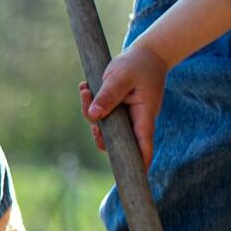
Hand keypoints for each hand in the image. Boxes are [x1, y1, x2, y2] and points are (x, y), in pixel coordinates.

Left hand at [81, 44, 169, 166]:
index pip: (143, 144)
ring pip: (105, 127)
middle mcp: (136, 120)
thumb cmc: (136, 64)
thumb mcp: (121, 77)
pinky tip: (85, 88)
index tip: (135, 177)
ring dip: (90, 113)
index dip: (139, 161)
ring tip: (85, 90)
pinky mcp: (118, 110)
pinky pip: (101, 114)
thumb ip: (108, 96)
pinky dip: (90, 103)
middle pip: (119, 141)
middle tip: (91, 126)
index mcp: (144, 115)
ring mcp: (127, 117)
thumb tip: (93, 117)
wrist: (145, 53)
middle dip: (100, 136)